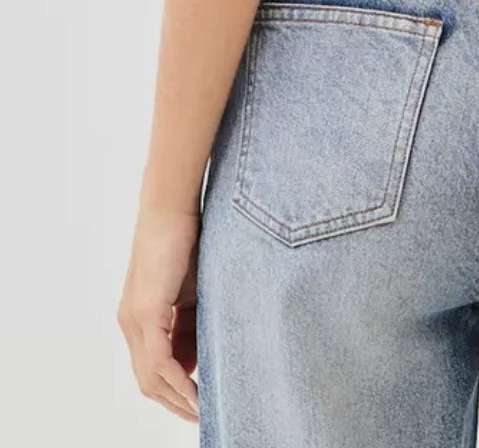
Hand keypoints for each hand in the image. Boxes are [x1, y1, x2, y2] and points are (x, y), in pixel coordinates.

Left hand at [117, 207, 200, 422]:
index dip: (176, 389)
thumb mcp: (194, 290)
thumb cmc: (187, 240)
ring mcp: (136, 319)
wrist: (172, 206)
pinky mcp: (146, 312)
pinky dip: (178, 382)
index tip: (200, 401)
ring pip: (151, 377)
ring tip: (203, 410)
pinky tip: (195, 393)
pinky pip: (159, 362)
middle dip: (176, 403)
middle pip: (149, 381)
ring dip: (178, 398)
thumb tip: (199, 355)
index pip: (153, 367)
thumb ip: (192, 321)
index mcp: (141, 318)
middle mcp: (131, 323)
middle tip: (203, 415)